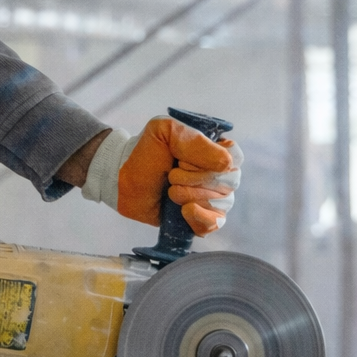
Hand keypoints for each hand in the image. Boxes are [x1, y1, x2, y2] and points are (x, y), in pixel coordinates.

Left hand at [78, 117, 242, 235]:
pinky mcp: (200, 218)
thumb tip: (226, 164)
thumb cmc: (144, 152)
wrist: (122, 179)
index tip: (183, 160)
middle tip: (171, 176)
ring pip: (222, 203)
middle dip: (196, 181)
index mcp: (213, 150)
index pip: (234, 158)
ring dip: (192, 197)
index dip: (211, 162)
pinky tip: (183, 211)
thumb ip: (195, 141)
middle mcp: (218, 174)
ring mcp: (211, 198)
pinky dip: (200, 218)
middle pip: (228, 182)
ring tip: (170, 192)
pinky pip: (215, 224)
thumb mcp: (164, 131)